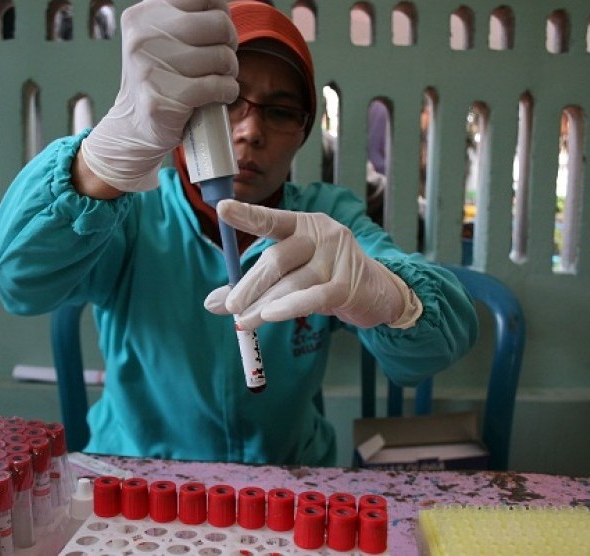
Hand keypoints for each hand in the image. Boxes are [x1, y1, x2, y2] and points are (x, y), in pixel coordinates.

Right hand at [81, 0, 238, 191]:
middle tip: (221, 61)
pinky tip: (217, 97)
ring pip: (222, 57)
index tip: (216, 36)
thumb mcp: (162, 39)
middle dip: (230, 44)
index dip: (221, 16)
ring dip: (229, 73)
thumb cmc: (159, 80)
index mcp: (144, 15)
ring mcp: (149, 69)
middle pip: (219, 24)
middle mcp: (142, 37)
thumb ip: (188, 20)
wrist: (132, 128)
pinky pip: (217, 86)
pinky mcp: (162, 99)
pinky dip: (227, 92)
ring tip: (215, 80)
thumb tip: (224, 10)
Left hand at [204, 200, 421, 329]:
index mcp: (303, 224)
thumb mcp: (291, 274)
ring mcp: (336, 259)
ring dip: (264, 305)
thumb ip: (254, 284)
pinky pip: (312, 297)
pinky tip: (269, 316)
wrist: (377, 291)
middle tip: (230, 305)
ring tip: (243, 322)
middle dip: (250, 284)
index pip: (272, 219)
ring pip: (292, 283)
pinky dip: (289, 307)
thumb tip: (212, 303)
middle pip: (277, 258)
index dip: (247, 215)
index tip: (222, 208)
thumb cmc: (326, 277)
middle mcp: (321, 235)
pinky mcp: (346, 285)